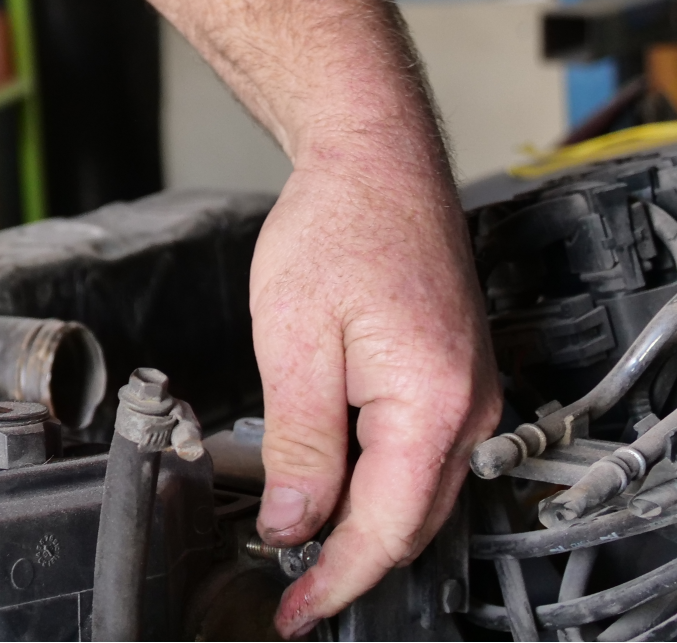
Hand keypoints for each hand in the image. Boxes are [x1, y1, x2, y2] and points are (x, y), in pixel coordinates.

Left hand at [250, 160, 500, 637]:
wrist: (373, 162)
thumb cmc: (337, 227)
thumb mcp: (294, 341)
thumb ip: (299, 442)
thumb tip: (295, 523)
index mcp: (429, 404)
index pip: (385, 527)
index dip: (336, 578)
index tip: (296, 611)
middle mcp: (466, 407)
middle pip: (410, 519)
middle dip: (349, 564)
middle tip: (292, 597)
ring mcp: (467, 392)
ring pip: (416, 490)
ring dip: (363, 526)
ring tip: (302, 552)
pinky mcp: (452, 377)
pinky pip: (418, 453)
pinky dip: (376, 482)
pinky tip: (332, 487)